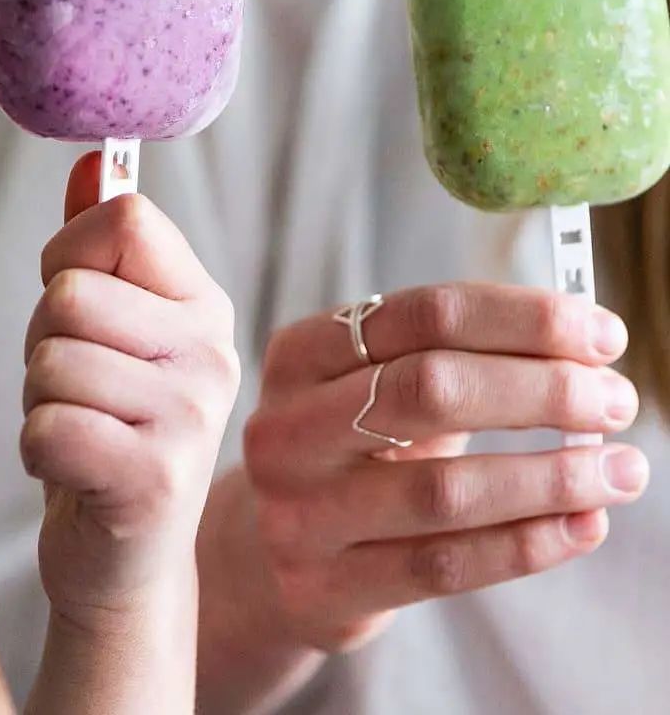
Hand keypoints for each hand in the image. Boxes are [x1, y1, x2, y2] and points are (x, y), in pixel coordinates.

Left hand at [21, 154, 239, 627]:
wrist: (124, 558)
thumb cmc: (105, 425)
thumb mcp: (106, 328)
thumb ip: (97, 242)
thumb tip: (92, 161)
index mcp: (203, 303)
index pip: (123, 220)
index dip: (70, 255)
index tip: (80, 305)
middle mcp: (212, 352)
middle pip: (70, 295)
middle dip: (44, 342)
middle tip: (75, 386)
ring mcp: (191, 417)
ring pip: (51, 362)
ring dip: (40, 400)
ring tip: (79, 427)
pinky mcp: (155, 479)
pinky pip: (47, 426)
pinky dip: (38, 451)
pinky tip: (74, 469)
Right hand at [244, 283, 645, 652]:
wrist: (279, 551)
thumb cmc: (352, 453)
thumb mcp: (375, 389)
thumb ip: (455, 359)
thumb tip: (581, 346)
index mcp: (300, 354)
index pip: (424, 314)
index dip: (522, 318)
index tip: (600, 333)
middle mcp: (285, 427)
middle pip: (429, 388)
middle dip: (543, 389)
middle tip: (615, 399)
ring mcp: (297, 510)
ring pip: (445, 489)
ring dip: (552, 477)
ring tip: (622, 469)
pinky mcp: (321, 587)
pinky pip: (445, 566)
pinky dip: (529, 544)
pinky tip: (583, 525)